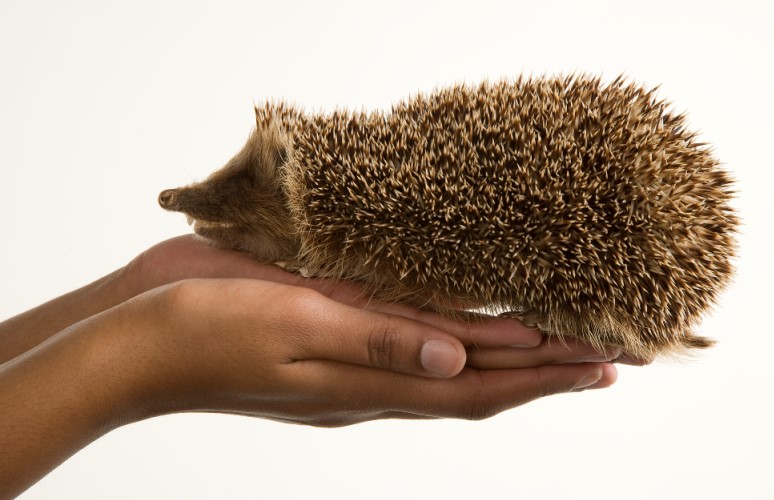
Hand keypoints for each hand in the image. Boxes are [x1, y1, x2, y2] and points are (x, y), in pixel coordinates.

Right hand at [123, 235, 633, 369]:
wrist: (137, 345)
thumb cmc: (204, 335)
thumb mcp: (291, 328)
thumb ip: (376, 344)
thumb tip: (457, 361)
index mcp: (364, 384)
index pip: (476, 388)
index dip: (543, 379)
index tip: (601, 368)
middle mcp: (368, 382)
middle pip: (476, 385)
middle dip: (544, 375)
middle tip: (604, 360)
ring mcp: (349, 368)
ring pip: (448, 370)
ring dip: (507, 361)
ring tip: (556, 347)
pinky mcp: (328, 344)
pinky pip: (409, 348)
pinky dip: (454, 342)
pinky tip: (466, 332)